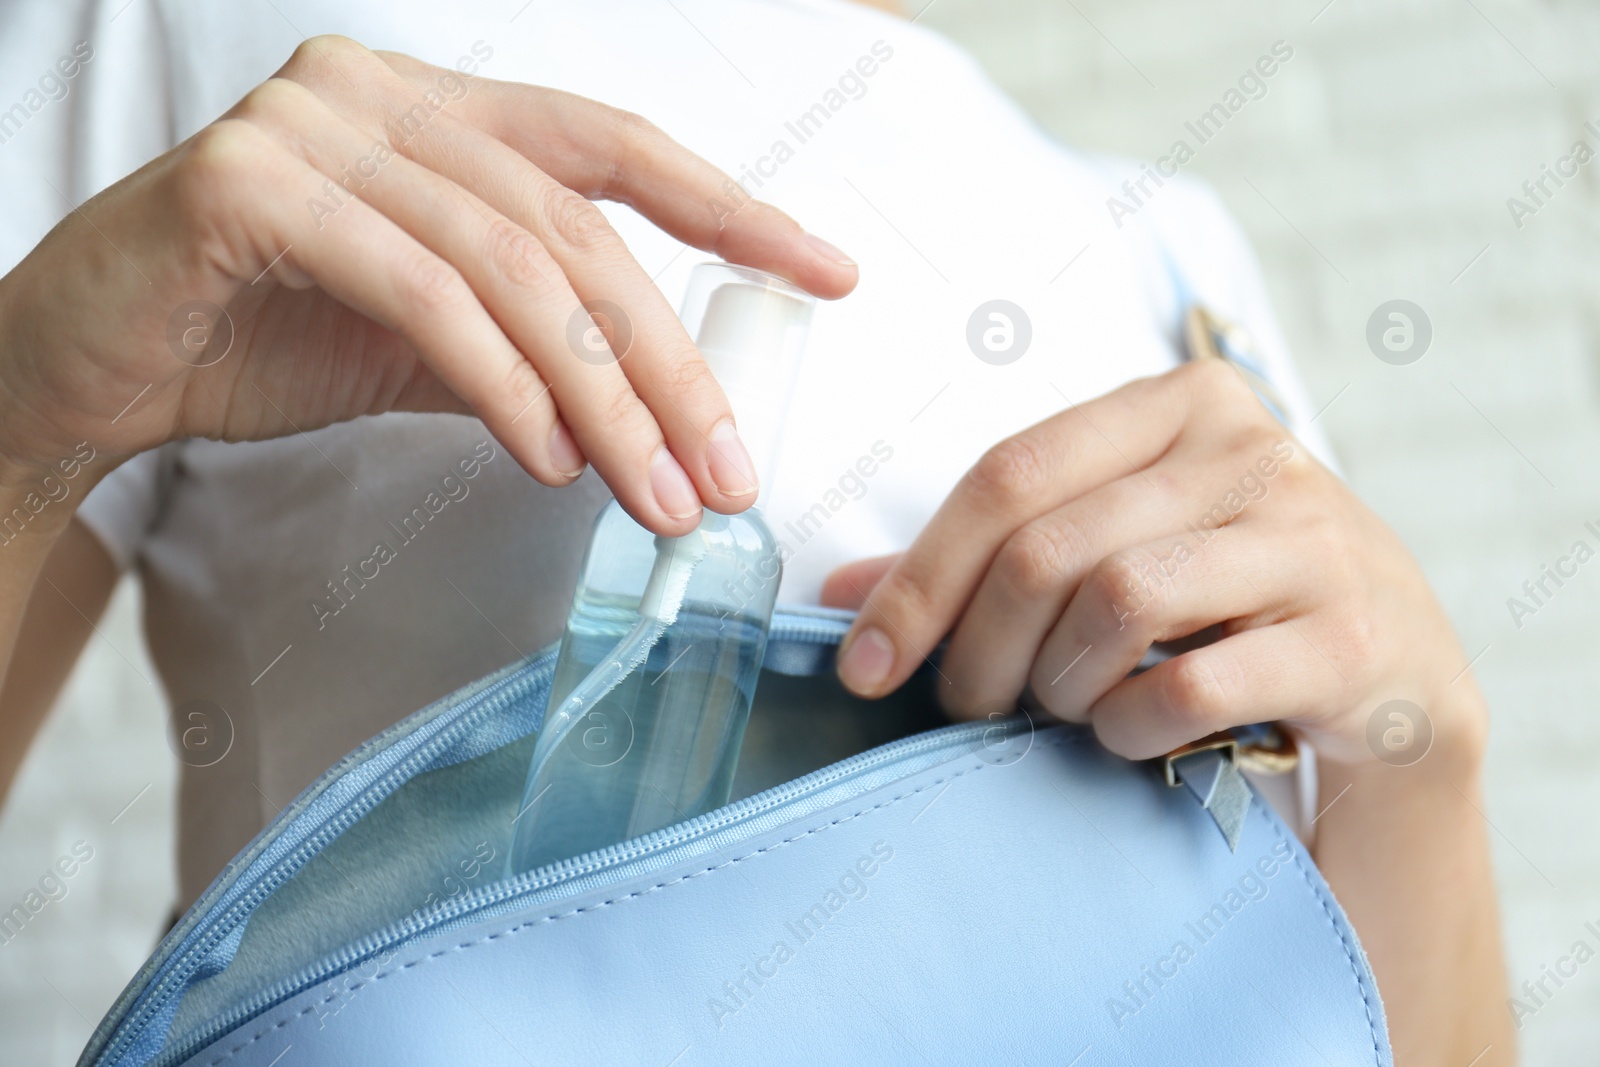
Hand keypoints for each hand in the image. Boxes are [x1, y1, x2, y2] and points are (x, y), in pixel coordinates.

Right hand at [0, 37, 855, 533]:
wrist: (91, 364)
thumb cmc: (262, 338)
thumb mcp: (431, 337)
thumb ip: (532, 341)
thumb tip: (656, 409)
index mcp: (441, 110)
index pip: (615, 148)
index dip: (733, 207)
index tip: (829, 272)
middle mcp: (386, 93)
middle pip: (578, 231)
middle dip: (668, 363)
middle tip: (725, 467)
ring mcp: (315, 126)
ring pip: (513, 267)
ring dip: (603, 397)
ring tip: (654, 492)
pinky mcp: (250, 185)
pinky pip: (422, 294)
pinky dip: (502, 384)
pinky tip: (549, 456)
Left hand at [822, 359, 1485, 767]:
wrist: (1392, 676)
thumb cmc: (1228, 603)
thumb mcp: (1117, 549)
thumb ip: (986, 561)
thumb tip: (838, 599)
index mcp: (1181, 405)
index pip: (1008, 472)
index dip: (919, 574)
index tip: (866, 661)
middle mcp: (1252, 451)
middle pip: (1050, 546)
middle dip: (977, 648)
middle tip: (965, 707)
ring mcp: (1312, 539)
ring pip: (1117, 603)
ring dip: (1058, 683)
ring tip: (1059, 710)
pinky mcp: (1348, 637)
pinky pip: (1190, 685)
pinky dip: (1131, 728)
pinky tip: (1129, 737)